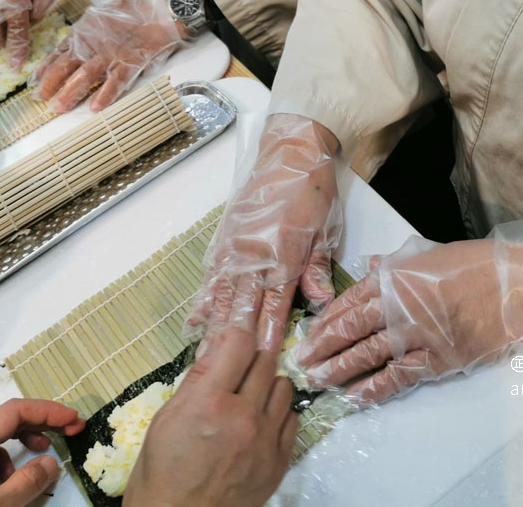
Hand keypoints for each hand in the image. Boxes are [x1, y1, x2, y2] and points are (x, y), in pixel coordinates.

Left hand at [34, 0, 183, 113]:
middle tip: (41, 100)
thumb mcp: (102, 17)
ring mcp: (112, 53)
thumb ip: (87, 32)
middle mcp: (94, 43)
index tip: (35, 81)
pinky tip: (95, 107)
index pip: (59, 52)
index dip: (46, 68)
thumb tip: (73, 44)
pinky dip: (105, 94)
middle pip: (66, 65)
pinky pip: (115, 81)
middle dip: (51, 83)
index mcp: (85, 33)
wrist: (160, 9)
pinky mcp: (130, 61)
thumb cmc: (133, 11)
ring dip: (70, 92)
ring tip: (58, 108)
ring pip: (85, 75)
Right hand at [123, 328, 296, 506]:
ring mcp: (266, 441)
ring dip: (267, 386)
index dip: (234, 338)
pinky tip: (259, 423)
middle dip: (249, 360)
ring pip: (283, 387)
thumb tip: (218, 345)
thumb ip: (198, 378)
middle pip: (264, 361)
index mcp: (210, 402)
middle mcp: (243, 416)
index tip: (229, 345)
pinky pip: (292, 419)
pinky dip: (277, 415)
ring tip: (249, 398)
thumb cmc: (162, 472)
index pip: (240, 343)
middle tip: (236, 372)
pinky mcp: (279, 462)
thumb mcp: (167, 417)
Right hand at [186, 114, 341, 349]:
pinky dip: (205, 296)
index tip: (261, 359)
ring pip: (223, 292)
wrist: (291, 151)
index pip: (275, 302)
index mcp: (283, 253)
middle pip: (243, 303)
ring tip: (204, 356)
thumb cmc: (314, 190)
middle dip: (236, 339)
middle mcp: (254, 252)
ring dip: (215, 324)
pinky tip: (196, 318)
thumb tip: (320, 303)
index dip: (268, 332)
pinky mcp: (225, 236)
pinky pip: (213, 273)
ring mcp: (235, 245)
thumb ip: (317, 268)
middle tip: (224, 371)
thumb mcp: (326, 229)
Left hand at [291, 229, 522, 405]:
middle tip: (301, 363)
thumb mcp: (426, 252)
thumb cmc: (472, 264)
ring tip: (317, 382)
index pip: (349, 301)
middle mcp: (397, 306)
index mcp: (393, 278)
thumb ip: (394, 263)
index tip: (308, 333)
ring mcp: (416, 335)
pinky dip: (374, 390)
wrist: (512, 287)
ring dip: (339, 370)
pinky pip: (398, 378)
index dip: (326, 320)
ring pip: (367, 356)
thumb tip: (372, 267)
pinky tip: (354, 398)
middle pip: (350, 330)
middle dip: (322, 348)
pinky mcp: (437, 360)